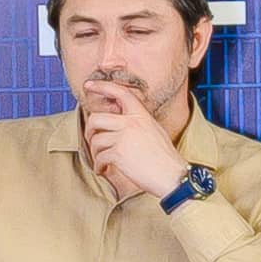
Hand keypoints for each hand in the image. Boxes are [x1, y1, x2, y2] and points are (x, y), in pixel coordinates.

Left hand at [79, 85, 189, 202]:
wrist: (172, 176)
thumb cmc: (164, 158)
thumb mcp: (153, 130)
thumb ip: (136, 123)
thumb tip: (117, 122)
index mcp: (141, 115)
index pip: (120, 93)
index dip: (102, 86)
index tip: (89, 85)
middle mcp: (131, 123)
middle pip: (95, 118)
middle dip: (89, 131)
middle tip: (92, 140)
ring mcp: (124, 137)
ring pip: (95, 140)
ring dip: (95, 154)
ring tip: (103, 161)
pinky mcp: (118, 153)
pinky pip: (99, 158)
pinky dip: (99, 166)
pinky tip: (104, 170)